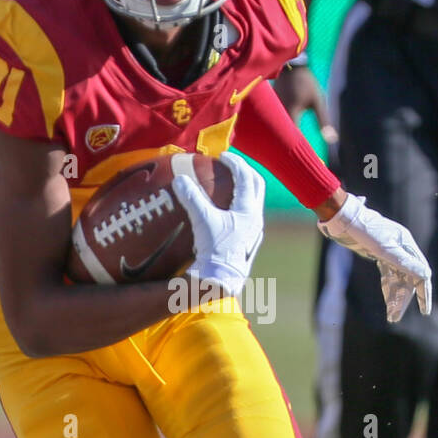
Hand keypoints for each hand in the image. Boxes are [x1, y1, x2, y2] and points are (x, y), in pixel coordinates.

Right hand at [171, 151, 264, 298]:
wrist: (222, 280)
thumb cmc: (215, 250)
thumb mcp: (202, 222)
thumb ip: (192, 199)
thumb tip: (179, 179)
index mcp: (249, 210)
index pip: (246, 177)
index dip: (235, 163)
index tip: (222, 156)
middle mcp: (255, 219)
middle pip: (257, 186)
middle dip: (245, 172)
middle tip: (231, 165)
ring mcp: (253, 231)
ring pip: (254, 201)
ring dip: (244, 188)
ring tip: (230, 184)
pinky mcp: (248, 241)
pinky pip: (247, 215)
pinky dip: (239, 205)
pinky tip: (226, 210)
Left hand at [318, 194, 431, 321]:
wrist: (342, 218)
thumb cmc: (364, 231)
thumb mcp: (385, 249)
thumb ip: (405, 263)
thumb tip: (425, 275)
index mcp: (406, 244)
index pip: (421, 273)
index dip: (423, 293)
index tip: (424, 311)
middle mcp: (401, 248)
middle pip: (408, 278)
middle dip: (403, 299)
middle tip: (395, 317)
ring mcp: (389, 251)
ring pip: (397, 277)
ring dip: (394, 296)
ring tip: (390, 315)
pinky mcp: (378, 253)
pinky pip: (387, 274)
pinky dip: (387, 287)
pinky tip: (387, 300)